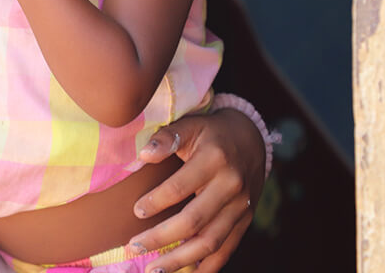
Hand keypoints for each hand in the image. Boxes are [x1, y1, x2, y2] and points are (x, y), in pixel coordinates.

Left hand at [128, 109, 263, 271]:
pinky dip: (207, 267)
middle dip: (161, 238)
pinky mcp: (245, 221)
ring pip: (211, 242)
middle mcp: (232, 187)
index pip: (181, 187)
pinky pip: (227, 250)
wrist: (251, 139)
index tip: (135, 211)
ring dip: (180, 260)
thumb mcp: (190, 125)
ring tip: (153, 269)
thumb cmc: (210, 132)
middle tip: (133, 247)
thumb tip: (142, 155)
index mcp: (215, 160)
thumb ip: (167, 137)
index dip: (157, 201)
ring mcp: (242, 207)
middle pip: (195, 221)